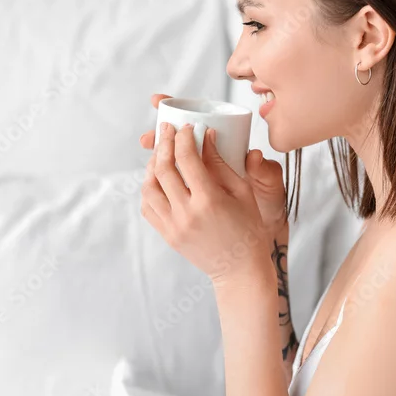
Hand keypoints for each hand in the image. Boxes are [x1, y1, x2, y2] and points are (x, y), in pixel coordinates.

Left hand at [141, 119, 270, 282]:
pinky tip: (158, 178)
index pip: (187, 159)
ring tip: (160, 153)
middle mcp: (186, 213)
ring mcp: (173, 226)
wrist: (239, 268)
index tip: (186, 128)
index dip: (183, 138)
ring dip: (152, 165)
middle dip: (163, 143)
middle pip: (163, 169)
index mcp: (209, 201)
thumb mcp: (242, 192)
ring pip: (149, 187)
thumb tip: (206, 136)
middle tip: (167, 130)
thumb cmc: (248, 229)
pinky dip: (149, 188)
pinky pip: (148, 206)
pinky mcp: (167, 235)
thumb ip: (221, 164)